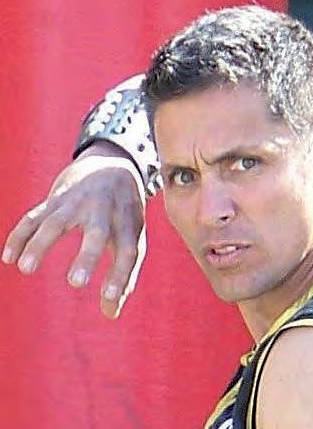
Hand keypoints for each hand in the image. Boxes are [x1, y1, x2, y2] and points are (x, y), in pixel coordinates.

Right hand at [1, 141, 145, 318]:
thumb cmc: (124, 212)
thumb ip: (124, 273)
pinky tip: (8, 257)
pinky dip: (20, 235)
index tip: (109, 303)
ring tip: (26, 269)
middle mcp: (105, 210)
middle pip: (97, 232)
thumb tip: (111, 313)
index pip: (128, 251)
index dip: (120, 277)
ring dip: (40, 243)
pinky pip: (34, 216)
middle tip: (76, 283)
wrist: (113, 165)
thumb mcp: (134, 236)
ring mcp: (79, 202)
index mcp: (128, 222)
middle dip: (87, 256)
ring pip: (56, 221)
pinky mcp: (57, 198)